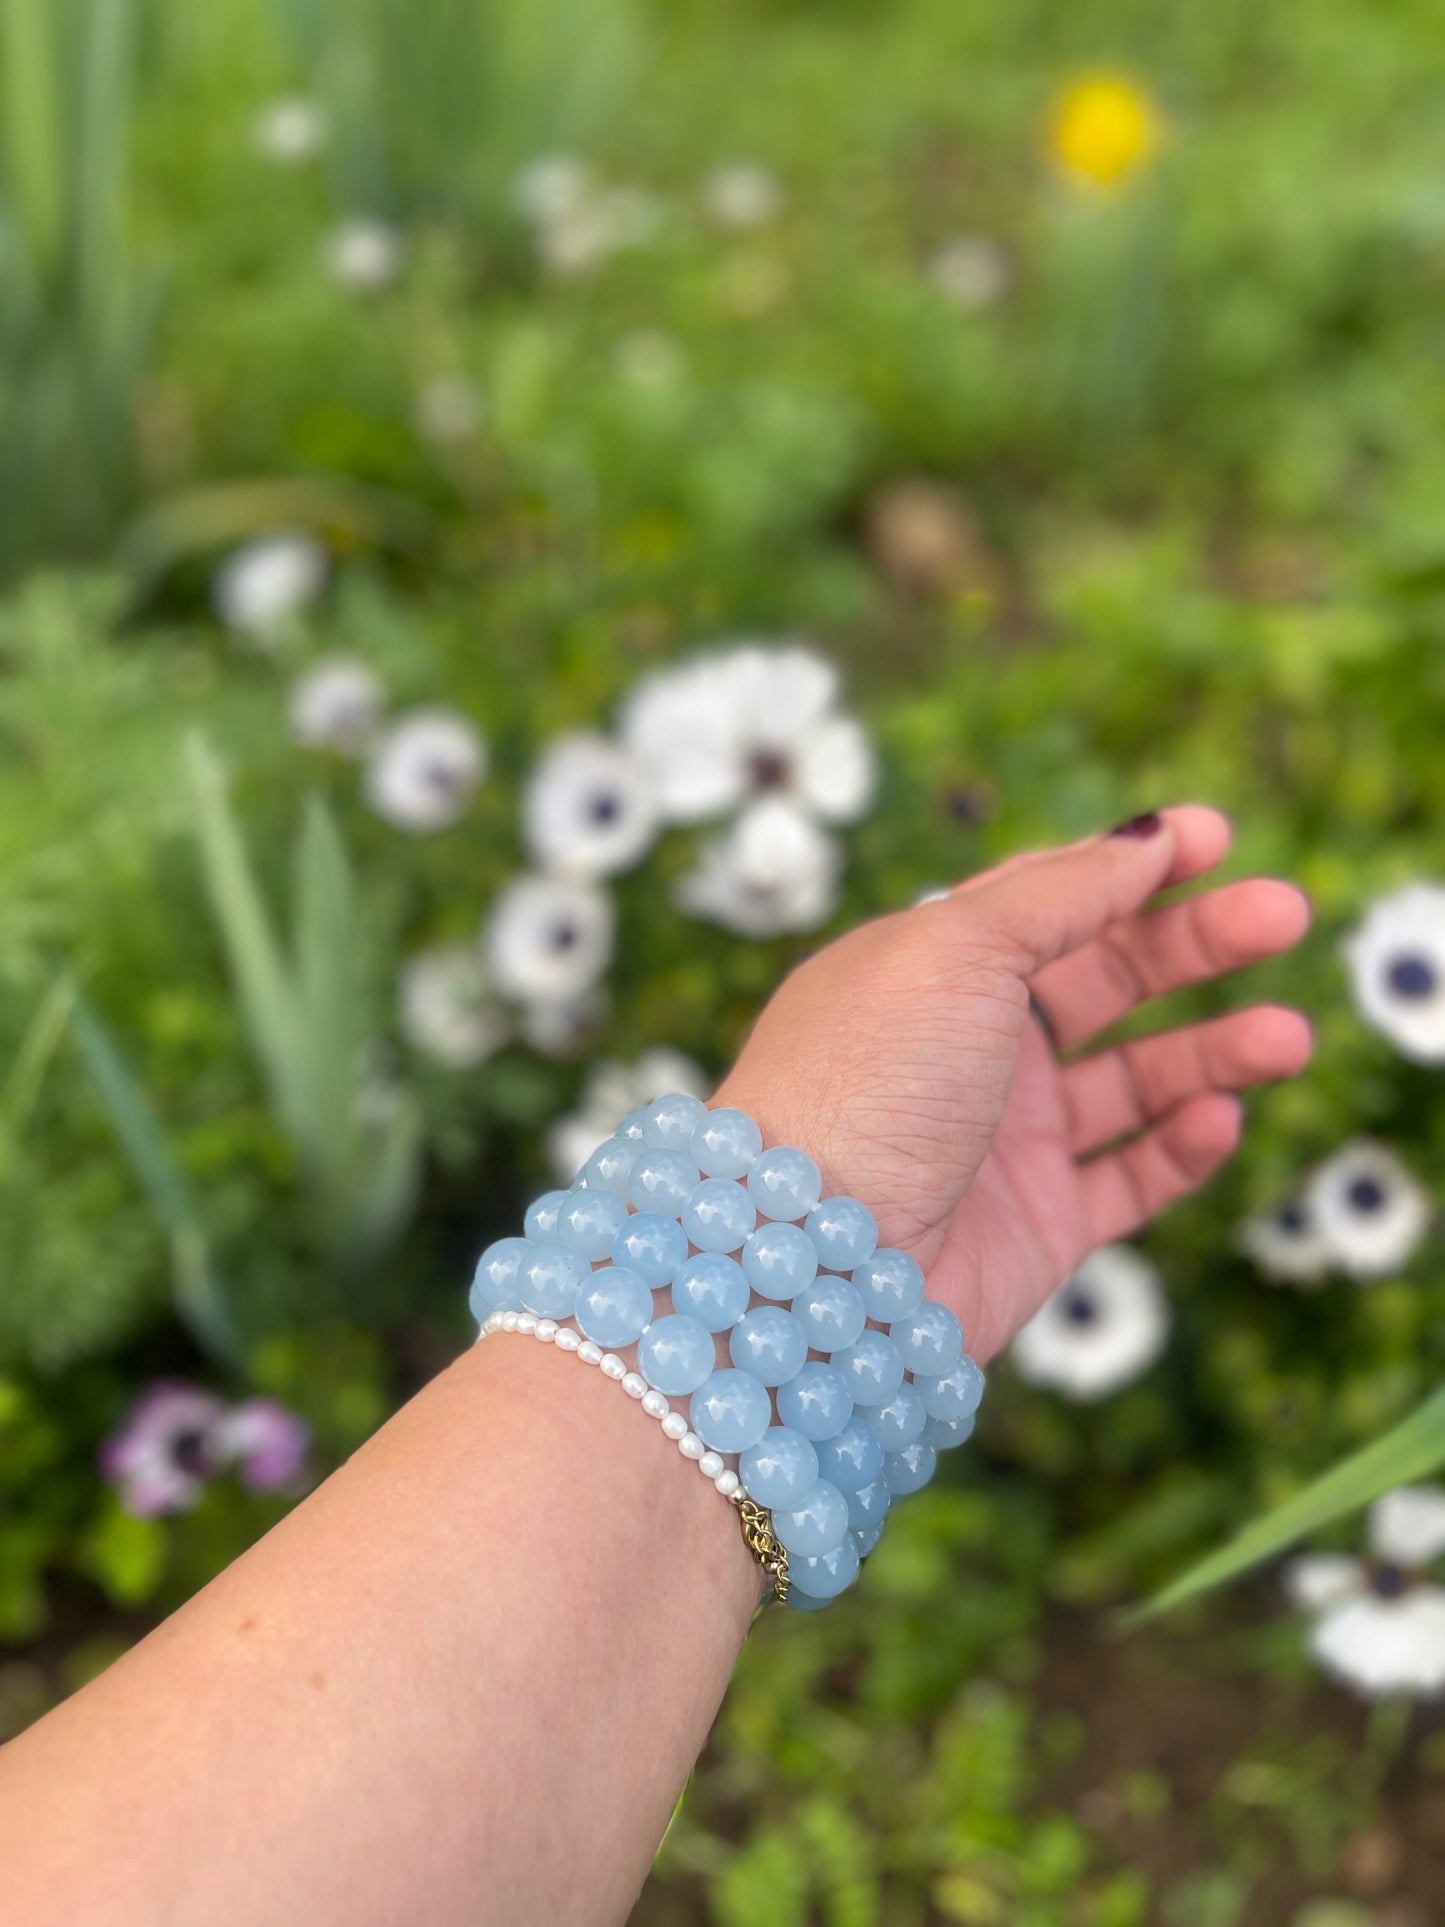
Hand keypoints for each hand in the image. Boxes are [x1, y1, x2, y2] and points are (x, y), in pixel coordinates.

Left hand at [714, 807, 1311, 1361]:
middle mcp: (969, 1047)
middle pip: (1105, 977)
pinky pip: (1130, 1177)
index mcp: (933, 966)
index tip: (1217, 836)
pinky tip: (1217, 1117)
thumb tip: (1144, 836)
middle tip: (1285, 915)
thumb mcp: (956, 947)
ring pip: (1134, 1079)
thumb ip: (1059, 891)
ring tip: (1287, 1038)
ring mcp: (1004, 1138)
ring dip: (1213, 1051)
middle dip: (1196, 944)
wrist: (814, 1262)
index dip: (1131, 863)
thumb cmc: (866, 1081)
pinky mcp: (1036, 1225)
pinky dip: (1182, 1147)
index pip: (1047, 898)